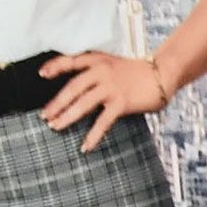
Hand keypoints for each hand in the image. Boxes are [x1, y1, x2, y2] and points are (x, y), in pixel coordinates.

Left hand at [38, 50, 168, 150]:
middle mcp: (102, 71)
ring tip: (56, 126)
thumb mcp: (114, 64)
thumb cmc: (138, 72)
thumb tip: (77, 88)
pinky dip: (93, 135)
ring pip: (83, 103)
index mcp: (98, 60)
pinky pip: (103, 120)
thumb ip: (96, 72)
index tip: (41, 74)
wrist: (164, 72)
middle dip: (57, 103)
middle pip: (72, 88)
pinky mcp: (122, 102)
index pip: (71, 61)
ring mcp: (112, 87)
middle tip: (45, 115)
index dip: (55, 66)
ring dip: (67, 116)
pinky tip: (85, 146)